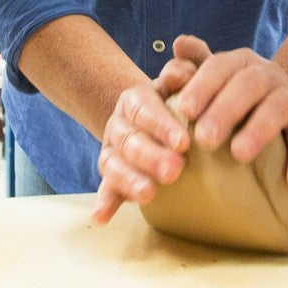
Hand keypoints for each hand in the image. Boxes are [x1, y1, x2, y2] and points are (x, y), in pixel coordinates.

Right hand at [92, 74, 190, 226]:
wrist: (154, 116)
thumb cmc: (179, 99)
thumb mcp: (184, 80)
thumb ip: (186, 69)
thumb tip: (180, 72)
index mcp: (136, 99)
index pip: (145, 109)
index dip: (161, 125)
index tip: (183, 143)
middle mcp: (120, 124)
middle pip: (129, 139)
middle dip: (150, 156)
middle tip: (175, 170)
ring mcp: (113, 150)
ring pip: (114, 163)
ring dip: (129, 180)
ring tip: (149, 194)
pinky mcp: (113, 175)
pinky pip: (107, 188)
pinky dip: (104, 202)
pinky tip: (101, 218)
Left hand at [169, 35, 287, 190]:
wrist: (282, 101)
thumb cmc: (232, 94)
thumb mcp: (211, 79)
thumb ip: (190, 67)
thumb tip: (179, 44)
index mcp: (238, 62)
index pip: (219, 66)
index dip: (202, 85)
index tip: (185, 109)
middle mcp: (267, 74)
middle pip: (248, 85)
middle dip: (225, 110)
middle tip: (204, 138)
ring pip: (278, 107)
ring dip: (259, 130)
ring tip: (239, 154)